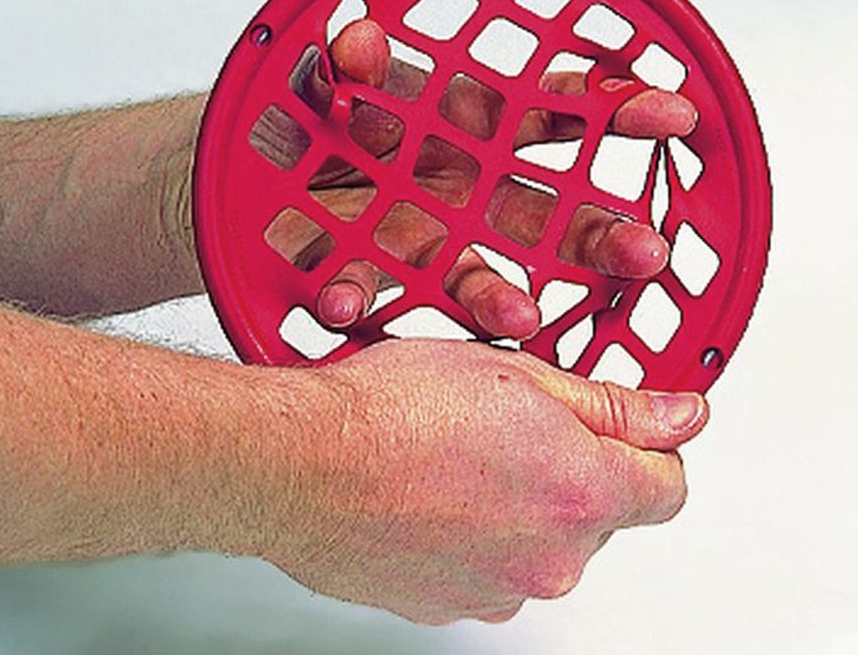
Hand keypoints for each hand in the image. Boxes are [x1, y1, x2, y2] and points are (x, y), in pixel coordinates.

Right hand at [265, 339, 707, 623]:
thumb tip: (681, 415)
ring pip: (538, 545)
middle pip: (597, 517)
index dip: (649, 448)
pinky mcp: (449, 607)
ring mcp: (498, 593)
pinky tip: (429, 495)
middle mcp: (551, 560)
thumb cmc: (389, 409)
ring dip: (516, 508)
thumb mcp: (516, 373)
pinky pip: (485, 570)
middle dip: (570, 472)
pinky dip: (472, 538)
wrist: (300, 462)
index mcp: (582, 492)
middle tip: (509, 427)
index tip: (620, 429)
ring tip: (456, 460)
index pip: (670, 486)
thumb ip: (614, 404)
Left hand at [267, 19, 696, 339]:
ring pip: (477, 277)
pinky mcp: (370, 271)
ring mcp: (423, 240)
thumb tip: (358, 39)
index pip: (562, 115)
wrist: (262, 173)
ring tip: (521, 316)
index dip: (618, 112)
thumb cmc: (326, 116)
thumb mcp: (335, 76)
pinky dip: (358, 299)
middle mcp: (465, 191)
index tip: (675, 115)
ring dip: (501, 299)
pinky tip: (345, 304)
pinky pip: (371, 294)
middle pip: (551, 219)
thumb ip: (348, 64)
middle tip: (647, 253)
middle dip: (603, 237)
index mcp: (475, 128)